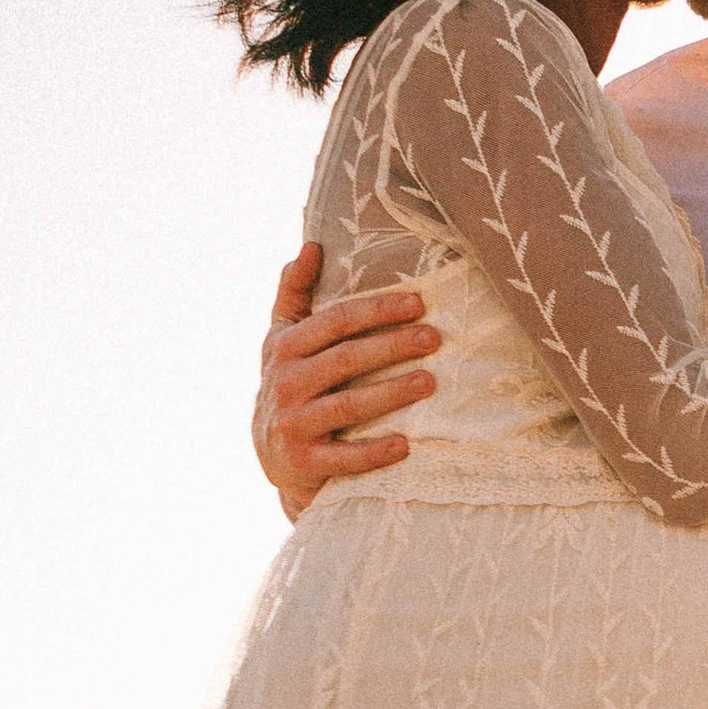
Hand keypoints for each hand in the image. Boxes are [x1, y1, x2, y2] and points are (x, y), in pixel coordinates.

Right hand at [254, 245, 439, 517]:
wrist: (273, 453)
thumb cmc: (292, 382)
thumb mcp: (284, 336)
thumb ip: (295, 292)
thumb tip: (311, 246)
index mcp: (284, 346)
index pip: (335, 321)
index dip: (377, 310)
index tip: (418, 303)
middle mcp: (285, 383)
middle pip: (346, 359)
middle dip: (392, 346)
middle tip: (434, 338)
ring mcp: (294, 424)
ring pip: (349, 405)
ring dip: (391, 393)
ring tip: (430, 382)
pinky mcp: (306, 462)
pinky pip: (345, 457)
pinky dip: (375, 452)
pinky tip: (406, 445)